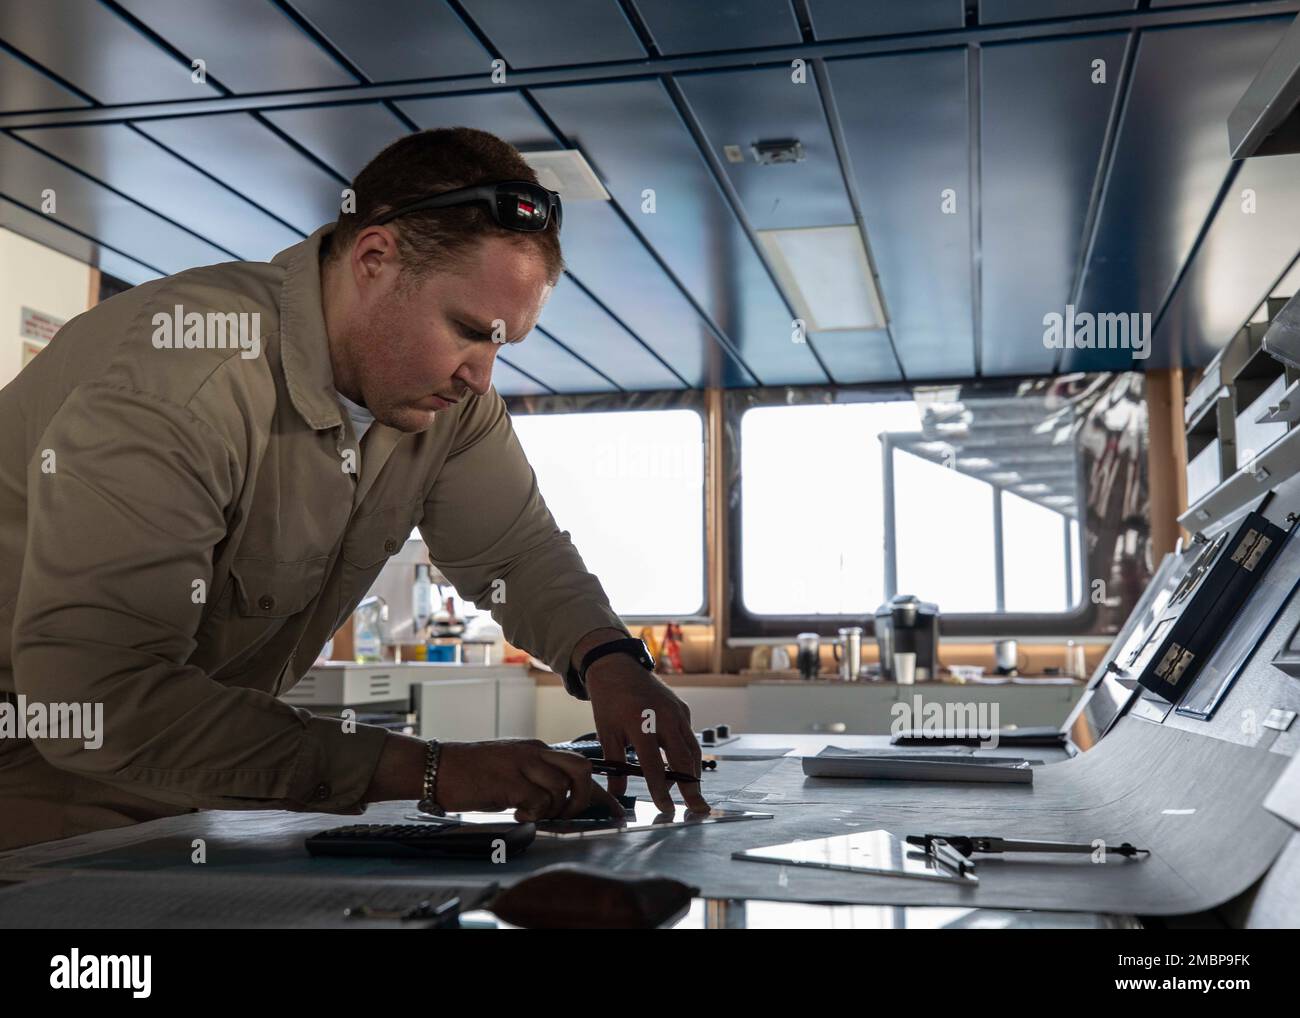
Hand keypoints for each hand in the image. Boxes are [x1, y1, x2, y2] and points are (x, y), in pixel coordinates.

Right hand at [435, 739, 623, 822]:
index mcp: (537, 749)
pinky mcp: (509, 781)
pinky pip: (538, 801)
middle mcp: (534, 752)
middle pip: (582, 770)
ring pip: (562, 788)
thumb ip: (535, 780)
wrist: (437, 766)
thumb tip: (559, 804)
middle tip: (565, 814)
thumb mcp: (510, 770)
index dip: (602, 793)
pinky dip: (534, 813)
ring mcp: (522, 765)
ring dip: (554, 809)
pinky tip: (517, 813)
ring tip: (532, 812)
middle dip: (584, 798)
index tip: (616, 811)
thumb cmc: (471, 772)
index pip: (579, 766)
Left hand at [586, 658, 709, 814]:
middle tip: (698, 808)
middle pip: (683, 759)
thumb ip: (614, 763)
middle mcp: (664, 718)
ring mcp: (677, 712)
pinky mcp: (682, 709)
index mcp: (641, 723)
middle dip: (691, 787)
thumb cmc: (610, 700)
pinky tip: (680, 767)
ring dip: (693, 773)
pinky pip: (689, 737)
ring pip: (692, 749)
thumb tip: (617, 793)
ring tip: (690, 793)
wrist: (618, 667)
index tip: (667, 808)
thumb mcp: (606, 732)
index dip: (660, 789)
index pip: (653, 764)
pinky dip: (688, 754)